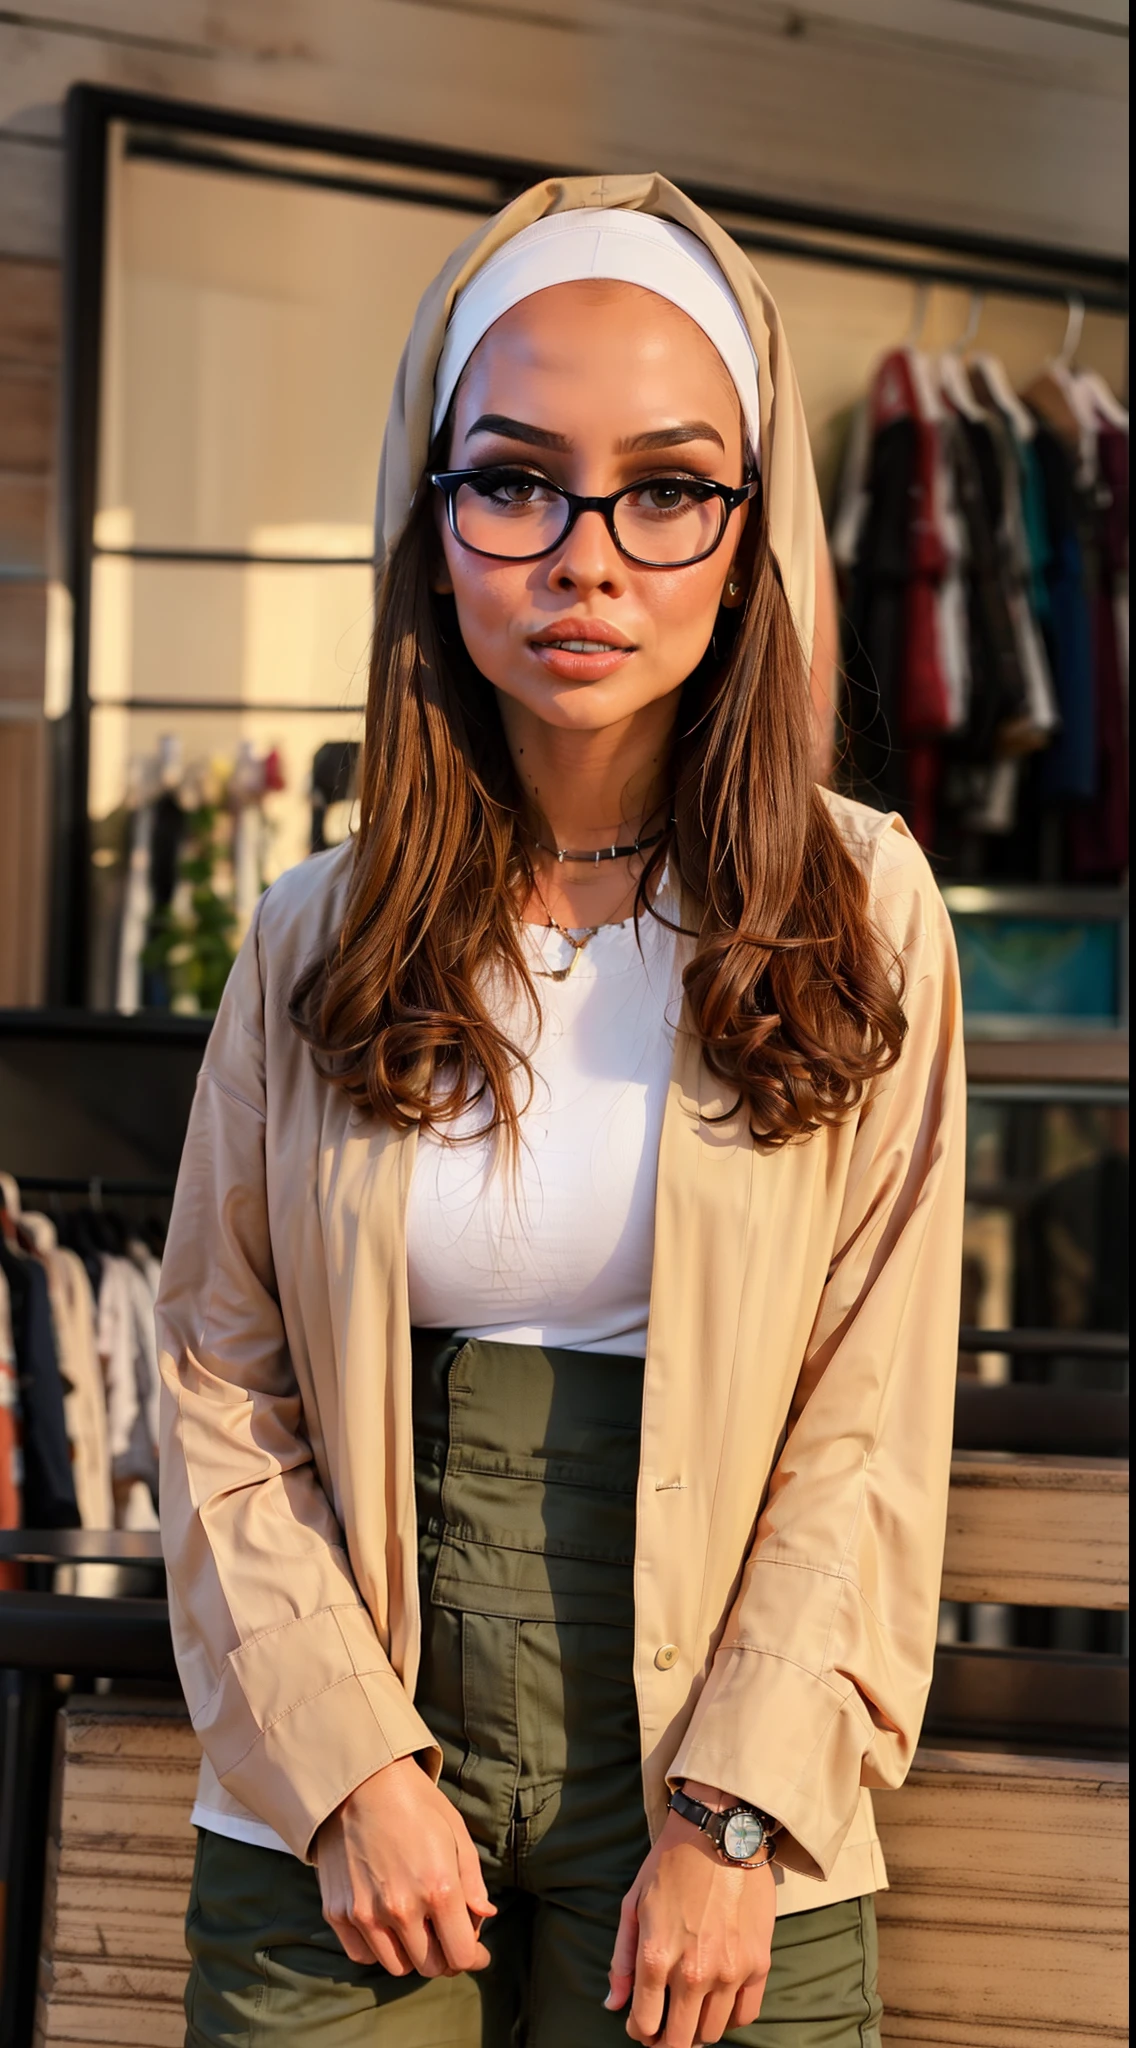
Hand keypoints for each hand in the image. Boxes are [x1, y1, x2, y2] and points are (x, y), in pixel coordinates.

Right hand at [315, 1754, 496, 1977]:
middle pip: (430, 1966)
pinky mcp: (337, 1912)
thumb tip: (485, 1916)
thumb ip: (472, 1881)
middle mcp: (401, 1909)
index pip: (461, 1955)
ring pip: (397, 1966)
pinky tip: (386, 1925)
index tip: (476, 1953)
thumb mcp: (455, 1832)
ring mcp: (365, 1914)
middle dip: (445, 1956)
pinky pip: (362, 1955)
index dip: (473, 1957)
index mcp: (438, 1888)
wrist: (358, 1781)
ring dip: (412, 1954)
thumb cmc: (414, 1802)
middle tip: (446, 1936)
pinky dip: (377, 1949)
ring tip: (417, 1929)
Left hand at [606, 1783, 774, 2045]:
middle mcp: (694, 1972)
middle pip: (679, 2041)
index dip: (640, 2031)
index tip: (641, 2024)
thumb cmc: (671, 1865)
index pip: (645, 2025)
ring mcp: (730, 1971)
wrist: (721, 1833)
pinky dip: (730, 2018)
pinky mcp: (758, 1964)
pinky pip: (745, 2015)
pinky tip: (719, 2004)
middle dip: (666, 2042)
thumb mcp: (634, 1905)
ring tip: (691, 2012)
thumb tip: (614, 2005)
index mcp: (657, 1957)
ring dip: (697, 2031)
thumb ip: (622, 1960)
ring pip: (712, 2033)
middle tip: (664, 2030)